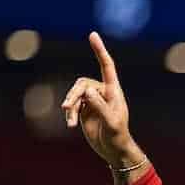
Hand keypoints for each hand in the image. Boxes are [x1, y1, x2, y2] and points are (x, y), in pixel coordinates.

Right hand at [62, 32, 144, 168]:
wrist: (113, 149)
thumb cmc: (117, 135)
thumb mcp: (110, 122)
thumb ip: (99, 105)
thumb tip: (87, 90)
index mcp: (113, 91)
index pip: (106, 66)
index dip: (99, 50)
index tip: (92, 35)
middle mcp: (102, 92)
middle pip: (83, 84)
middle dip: (74, 95)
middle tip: (68, 108)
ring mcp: (93, 100)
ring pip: (75, 94)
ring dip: (71, 106)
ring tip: (70, 121)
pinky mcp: (85, 110)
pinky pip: (73, 105)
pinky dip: (70, 114)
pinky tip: (71, 125)